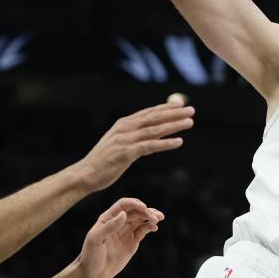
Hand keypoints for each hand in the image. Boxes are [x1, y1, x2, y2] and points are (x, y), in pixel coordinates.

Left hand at [75, 198, 163, 277]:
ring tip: (159, 218)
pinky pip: (142, 231)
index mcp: (108, 218)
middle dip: (146, 211)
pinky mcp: (132, 242)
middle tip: (155, 217)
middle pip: (135, 211)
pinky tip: (154, 227)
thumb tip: (124, 214)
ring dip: (150, 217)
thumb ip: (109, 226)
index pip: (123, 205)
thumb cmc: (90, 255)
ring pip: (140, 219)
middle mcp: (118, 222)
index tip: (144, 207)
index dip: (134, 203)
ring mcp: (126, 232)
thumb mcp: (96, 240)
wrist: (92, 274)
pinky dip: (150, 227)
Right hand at [77, 102, 194, 190]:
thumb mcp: (119, 144)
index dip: (165, 107)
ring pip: (155, 129)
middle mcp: (125, 128)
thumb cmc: (103, 161)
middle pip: (154, 118)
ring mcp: (126, 140)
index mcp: (123, 124)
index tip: (180, 104)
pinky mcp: (127, 153)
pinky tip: (179, 142)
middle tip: (191, 110)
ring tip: (190, 122)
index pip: (148, 112)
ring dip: (174, 125)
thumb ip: (134, 138)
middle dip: (174, 113)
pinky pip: (151, 146)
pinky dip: (166, 143)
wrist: (86, 173)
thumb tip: (150, 138)